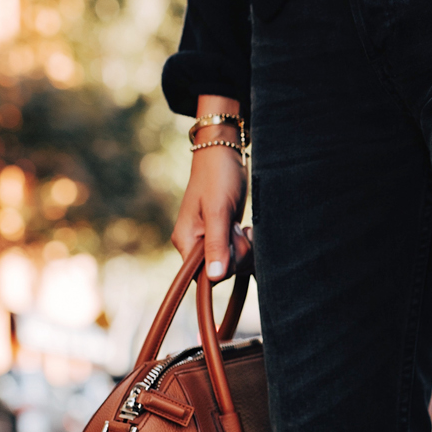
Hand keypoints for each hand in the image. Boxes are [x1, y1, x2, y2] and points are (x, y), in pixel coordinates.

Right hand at [171, 97, 251, 279]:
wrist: (224, 154)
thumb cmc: (218, 177)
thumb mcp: (218, 211)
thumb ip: (216, 244)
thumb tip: (214, 277)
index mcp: (186, 241)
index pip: (204, 275)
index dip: (225, 265)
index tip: (232, 239)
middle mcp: (194, 245)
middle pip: (222, 271)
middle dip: (238, 253)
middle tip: (237, 228)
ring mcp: (208, 241)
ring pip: (233, 264)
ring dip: (244, 248)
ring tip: (241, 226)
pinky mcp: (221, 237)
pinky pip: (236, 254)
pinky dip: (245, 245)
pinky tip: (244, 229)